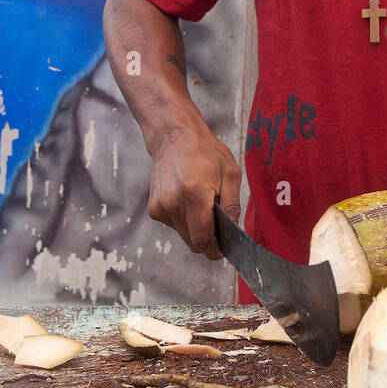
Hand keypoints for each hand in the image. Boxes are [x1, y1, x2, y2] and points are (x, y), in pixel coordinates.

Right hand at [147, 122, 241, 259]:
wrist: (174, 138)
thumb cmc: (205, 153)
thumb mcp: (230, 173)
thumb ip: (233, 205)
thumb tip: (232, 231)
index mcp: (194, 193)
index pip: (202, 240)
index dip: (215, 249)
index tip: (223, 248)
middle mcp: (172, 203)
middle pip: (193, 242)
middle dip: (208, 239)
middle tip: (218, 222)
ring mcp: (160, 206)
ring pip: (184, 235)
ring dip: (195, 228)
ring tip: (201, 203)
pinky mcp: (153, 208)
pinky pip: (175, 226)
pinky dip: (184, 220)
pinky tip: (187, 200)